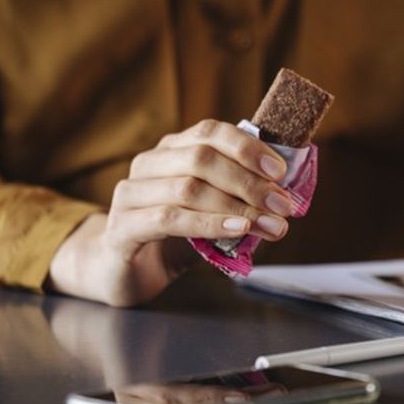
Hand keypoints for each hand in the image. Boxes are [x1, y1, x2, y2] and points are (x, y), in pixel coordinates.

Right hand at [47, 119, 295, 306]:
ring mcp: (130, 195)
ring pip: (188, 188)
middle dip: (249, 181)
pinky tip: (238, 230)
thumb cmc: (170, 238)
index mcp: (170, 151)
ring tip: (271, 225)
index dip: (247, 147)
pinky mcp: (121, 228)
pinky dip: (208, 223)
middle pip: (202, 158)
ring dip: (237, 206)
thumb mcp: (208, 211)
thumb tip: (283, 194)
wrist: (120, 271)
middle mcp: (147, 165)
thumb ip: (236, 198)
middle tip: (283, 204)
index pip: (209, 132)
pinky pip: (168, 218)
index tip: (280, 171)